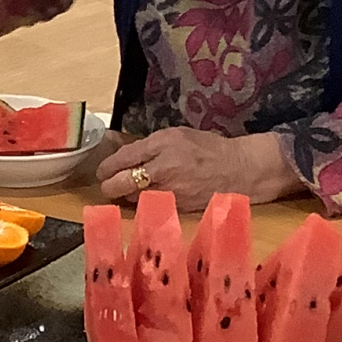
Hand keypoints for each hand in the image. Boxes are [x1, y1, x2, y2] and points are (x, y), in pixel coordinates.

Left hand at [98, 126, 298, 213]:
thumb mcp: (178, 135)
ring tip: (126, 192)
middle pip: (121, 182)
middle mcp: (163, 167)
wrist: (239, 169)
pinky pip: (151, 206)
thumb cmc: (208, 148)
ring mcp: (170, 189)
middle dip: (109, 186)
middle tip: (107, 186)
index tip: (102, 171)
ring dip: (125, 196)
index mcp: (163, 144)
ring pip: (133, 198)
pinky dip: (144, 204)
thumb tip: (125, 156)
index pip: (124, 158)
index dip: (108, 166)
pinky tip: (145, 199)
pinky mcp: (177, 207)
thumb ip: (151, 145)